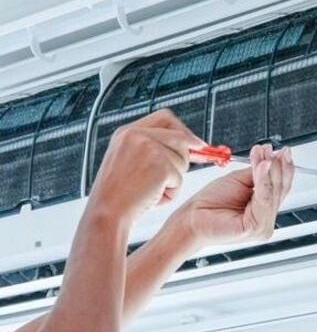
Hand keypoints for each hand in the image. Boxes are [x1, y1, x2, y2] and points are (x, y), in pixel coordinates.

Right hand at [89, 109, 205, 223]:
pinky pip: (179, 179)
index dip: (183, 130)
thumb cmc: (116, 195)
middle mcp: (137, 135)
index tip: (196, 143)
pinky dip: (171, 193)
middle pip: (180, 137)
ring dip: (173, 180)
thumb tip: (192, 144)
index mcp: (126, 132)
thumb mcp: (127, 161)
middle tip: (175, 175)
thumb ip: (152, 148)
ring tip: (150, 191)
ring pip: (182, 160)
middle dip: (185, 157)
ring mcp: (149, 149)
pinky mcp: (161, 166)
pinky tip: (151, 198)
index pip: (165, 118)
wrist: (105, 214)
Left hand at [172, 144, 294, 246]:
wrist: (191, 219)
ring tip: (264, 153)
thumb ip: (257, 174)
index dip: (283, 167)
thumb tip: (272, 158)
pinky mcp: (256, 228)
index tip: (282, 151)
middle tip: (271, 149)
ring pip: (273, 192)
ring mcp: (263, 226)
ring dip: (269, 169)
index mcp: (264, 210)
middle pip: (280, 189)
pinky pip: (264, 199)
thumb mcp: (239, 181)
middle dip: (276, 165)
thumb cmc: (210, 204)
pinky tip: (262, 166)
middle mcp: (266, 220)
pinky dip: (263, 180)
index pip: (281, 187)